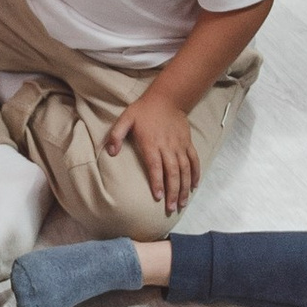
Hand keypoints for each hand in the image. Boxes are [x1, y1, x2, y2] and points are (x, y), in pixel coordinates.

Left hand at [105, 83, 198, 215]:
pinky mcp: (188, 143)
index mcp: (151, 144)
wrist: (167, 98)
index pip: (155, 167)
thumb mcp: (125, 118)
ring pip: (185, 170)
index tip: (157, 197)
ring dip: (184, 187)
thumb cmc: (143, 111)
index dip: (157, 182)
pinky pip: (194, 160)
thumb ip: (116, 135)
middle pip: (173, 173)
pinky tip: (194, 187)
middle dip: (172, 192)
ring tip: (182, 203)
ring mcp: (180, 146)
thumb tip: (110, 152)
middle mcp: (167, 147)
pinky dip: (195, 174)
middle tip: (170, 209)